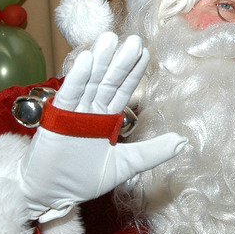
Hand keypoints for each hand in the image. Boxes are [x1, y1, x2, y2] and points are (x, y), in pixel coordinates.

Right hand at [20, 32, 186, 221]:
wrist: (51, 195)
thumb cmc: (83, 180)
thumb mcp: (125, 165)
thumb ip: (152, 152)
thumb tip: (183, 142)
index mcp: (106, 118)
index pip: (123, 90)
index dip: (133, 72)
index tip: (145, 52)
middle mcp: (91, 111)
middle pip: (108, 81)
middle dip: (121, 61)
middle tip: (134, 39)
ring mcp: (73, 112)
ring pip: (90, 82)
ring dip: (100, 61)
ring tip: (110, 39)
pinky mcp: (57, 119)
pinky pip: (69, 95)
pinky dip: (77, 77)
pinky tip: (88, 60)